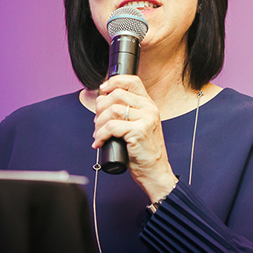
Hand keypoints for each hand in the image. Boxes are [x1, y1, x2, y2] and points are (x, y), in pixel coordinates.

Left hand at [92, 75, 177, 201]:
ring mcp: (146, 119)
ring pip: (112, 110)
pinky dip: (101, 135)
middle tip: (97, 122)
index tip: (103, 90)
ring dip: (99, 123)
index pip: (132, 81)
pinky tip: (100, 142)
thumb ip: (126, 113)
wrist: (155, 171)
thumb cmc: (143, 151)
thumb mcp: (139, 126)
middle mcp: (149, 109)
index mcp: (149, 105)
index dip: (114, 81)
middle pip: (117, 94)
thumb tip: (102, 101)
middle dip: (100, 108)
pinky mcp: (139, 131)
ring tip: (98, 134)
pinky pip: (112, 126)